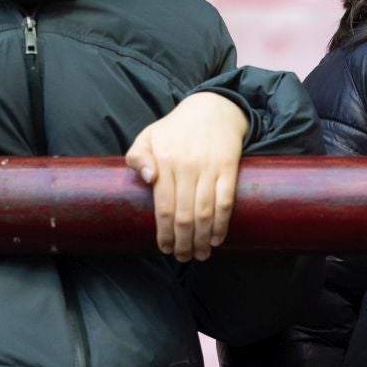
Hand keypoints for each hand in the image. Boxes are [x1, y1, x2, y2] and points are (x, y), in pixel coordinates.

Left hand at [124, 91, 249, 261]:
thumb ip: (137, 156)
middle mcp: (186, 166)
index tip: (165, 249)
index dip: (164, 233)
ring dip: (203, 239)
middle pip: (184, 215)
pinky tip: (218, 238)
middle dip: (184, 242)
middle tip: (184, 257)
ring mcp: (209, 168)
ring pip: (205, 212)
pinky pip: (226, 201)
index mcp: (164, 161)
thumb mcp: (148, 135)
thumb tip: (147, 178)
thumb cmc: (176, 128)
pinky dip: (222, 223)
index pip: (163, 206)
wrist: (212, 108)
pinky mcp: (228, 168)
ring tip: (201, 254)